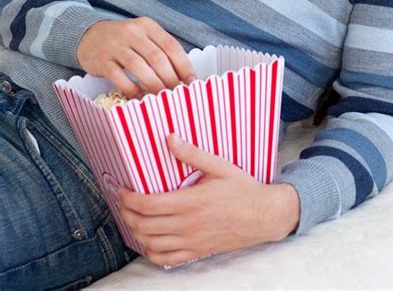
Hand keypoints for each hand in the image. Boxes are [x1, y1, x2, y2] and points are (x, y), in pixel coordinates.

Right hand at [76, 17, 195, 97]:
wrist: (88, 35)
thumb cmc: (123, 40)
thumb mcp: (143, 36)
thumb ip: (160, 49)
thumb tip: (184, 74)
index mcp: (147, 26)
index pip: (171, 45)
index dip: (184, 65)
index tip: (192, 81)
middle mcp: (132, 32)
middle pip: (157, 57)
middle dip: (171, 78)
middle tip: (177, 93)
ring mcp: (115, 45)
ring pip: (140, 66)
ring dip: (154, 85)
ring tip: (162, 98)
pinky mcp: (101, 60)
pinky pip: (119, 77)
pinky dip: (132, 89)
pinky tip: (140, 97)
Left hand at [119, 133, 299, 267]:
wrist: (264, 216)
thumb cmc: (242, 189)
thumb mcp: (220, 166)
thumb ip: (193, 154)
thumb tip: (171, 138)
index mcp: (191, 202)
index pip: (148, 205)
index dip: (129, 199)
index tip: (123, 190)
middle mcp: (188, 225)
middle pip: (144, 226)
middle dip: (127, 214)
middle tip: (123, 203)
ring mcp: (192, 242)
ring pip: (152, 244)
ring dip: (136, 233)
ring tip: (132, 219)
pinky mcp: (197, 252)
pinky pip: (167, 259)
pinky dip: (151, 252)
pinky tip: (149, 241)